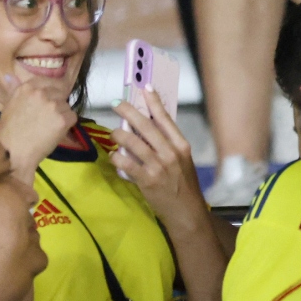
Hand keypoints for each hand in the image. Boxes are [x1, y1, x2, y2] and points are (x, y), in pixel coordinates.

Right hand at [0, 76, 77, 184]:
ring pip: (67, 105)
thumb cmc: (8, 131)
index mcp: (27, 87)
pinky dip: (67, 124)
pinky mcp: (62, 119)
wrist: (13, 153)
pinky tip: (55, 132)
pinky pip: (72, 117)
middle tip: (48, 118)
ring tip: (49, 126)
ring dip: (62, 114)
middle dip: (57, 102)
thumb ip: (13, 89)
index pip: (49, 81)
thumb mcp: (8, 105)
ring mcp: (53, 105)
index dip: (51, 91)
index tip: (48, 101)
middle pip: (61, 92)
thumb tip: (10, 75)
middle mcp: (41, 93)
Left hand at [110, 87, 206, 228]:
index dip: (154, 102)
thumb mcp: (182, 160)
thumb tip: (146, 126)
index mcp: (181, 145)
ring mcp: (158, 167)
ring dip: (120, 134)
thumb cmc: (183, 185)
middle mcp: (170, 153)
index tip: (144, 88)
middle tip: (116, 103)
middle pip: (146, 126)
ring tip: (114, 132)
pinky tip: (114, 156)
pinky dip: (117, 158)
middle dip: (128, 111)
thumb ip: (167, 143)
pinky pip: (127, 164)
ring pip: (133, 142)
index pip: (165, 118)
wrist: (187, 212)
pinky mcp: (147, 180)